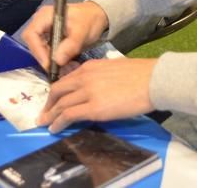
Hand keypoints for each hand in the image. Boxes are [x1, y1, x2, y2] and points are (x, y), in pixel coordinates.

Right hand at [22, 1, 109, 77]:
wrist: (97, 16)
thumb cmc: (89, 18)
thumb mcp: (82, 31)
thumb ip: (70, 45)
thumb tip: (57, 60)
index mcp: (45, 16)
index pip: (31, 34)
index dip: (37, 50)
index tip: (48, 63)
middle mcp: (42, 24)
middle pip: (34, 45)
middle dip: (45, 59)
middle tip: (58, 69)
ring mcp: (46, 32)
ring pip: (41, 51)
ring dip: (52, 62)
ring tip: (67, 68)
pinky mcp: (51, 40)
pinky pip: (49, 53)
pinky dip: (57, 61)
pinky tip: (68, 65)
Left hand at [38, 58, 156, 132]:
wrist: (152, 80)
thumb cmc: (140, 74)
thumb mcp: (113, 69)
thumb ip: (99, 77)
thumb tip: (94, 90)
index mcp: (90, 66)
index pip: (66, 80)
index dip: (57, 92)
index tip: (53, 101)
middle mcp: (84, 77)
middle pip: (57, 90)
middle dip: (48, 104)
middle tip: (43, 114)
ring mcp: (88, 92)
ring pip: (61, 104)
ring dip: (50, 116)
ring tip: (45, 124)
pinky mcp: (93, 108)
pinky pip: (69, 115)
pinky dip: (58, 122)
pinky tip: (54, 129)